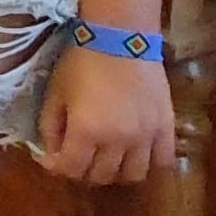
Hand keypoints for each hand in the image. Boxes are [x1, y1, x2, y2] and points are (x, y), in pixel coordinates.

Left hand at [33, 42, 178, 186]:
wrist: (121, 40)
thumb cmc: (81, 64)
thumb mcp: (55, 93)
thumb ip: (50, 127)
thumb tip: (50, 154)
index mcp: (86, 131)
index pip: (71, 169)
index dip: (56, 168)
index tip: (50, 158)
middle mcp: (118, 140)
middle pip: (101, 176)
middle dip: (83, 171)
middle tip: (77, 157)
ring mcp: (146, 136)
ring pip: (133, 175)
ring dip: (115, 172)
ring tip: (106, 157)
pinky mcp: (166, 128)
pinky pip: (162, 161)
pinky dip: (148, 162)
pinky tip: (135, 152)